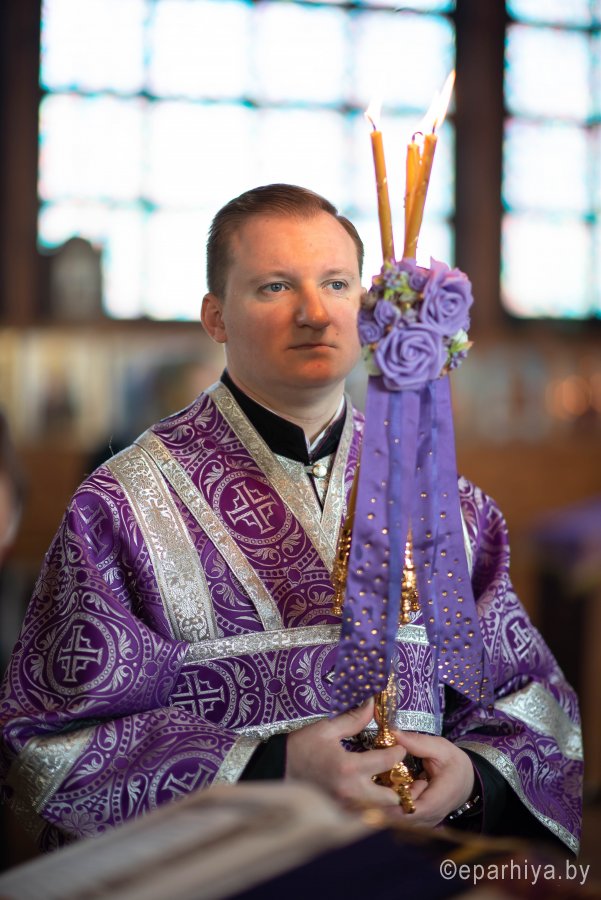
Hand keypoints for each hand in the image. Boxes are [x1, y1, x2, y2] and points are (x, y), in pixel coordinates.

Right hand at [285, 701, 414, 809]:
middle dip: (397, 785)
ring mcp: (345, 808)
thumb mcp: (325, 729)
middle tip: (395, 770)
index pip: (386, 762)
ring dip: (385, 797)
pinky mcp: (339, 815)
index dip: (398, 752)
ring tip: (382, 781)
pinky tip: (366, 791)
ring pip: (379, 810)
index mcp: (348, 768)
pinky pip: (364, 815)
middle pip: (390, 798)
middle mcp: (351, 793)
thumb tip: (371, 705)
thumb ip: (353, 719)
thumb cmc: (300, 748)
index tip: (400, 746)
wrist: (277, 770)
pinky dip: (370, 806)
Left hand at [390, 731, 475, 827]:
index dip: (395, 797)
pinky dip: (393, 805)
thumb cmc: (454, 764)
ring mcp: (425, 823)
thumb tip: (394, 734)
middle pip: (400, 816)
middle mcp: (431, 817)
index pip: (412, 809)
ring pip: (398, 820)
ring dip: (390, 801)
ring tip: (391, 782)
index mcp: (439, 799)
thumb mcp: (441, 748)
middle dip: (388, 797)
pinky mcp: (420, 822)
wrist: (467, 782)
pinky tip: (394, 790)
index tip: (387, 778)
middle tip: (385, 777)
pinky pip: (401, 819)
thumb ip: (418, 743)